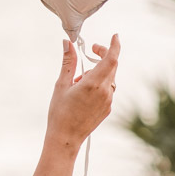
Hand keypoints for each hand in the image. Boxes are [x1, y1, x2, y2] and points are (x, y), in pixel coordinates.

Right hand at [45, 33, 119, 153]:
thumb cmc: (59, 112)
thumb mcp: (61, 85)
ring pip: (109, 78)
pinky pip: (107, 90)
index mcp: (93, 84)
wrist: (65, 138)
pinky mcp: (108, 109)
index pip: (111, 59)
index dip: (114, 46)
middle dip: (103, 55)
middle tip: (91, 51)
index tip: (114, 36)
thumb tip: (67, 44)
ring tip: (79, 81)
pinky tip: (83, 93)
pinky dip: (99, 84)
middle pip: (111, 66)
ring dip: (99, 72)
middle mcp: (105, 92)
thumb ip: (68, 63)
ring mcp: (108, 101)